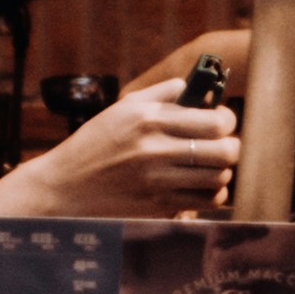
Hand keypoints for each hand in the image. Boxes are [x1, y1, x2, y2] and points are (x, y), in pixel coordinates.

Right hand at [6, 59, 240, 219]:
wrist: (63, 187)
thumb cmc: (94, 143)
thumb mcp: (123, 108)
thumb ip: (161, 93)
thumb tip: (194, 86)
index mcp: (150, 120)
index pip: (215, 121)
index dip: (227, 120)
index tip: (222, 121)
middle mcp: (156, 151)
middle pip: (224, 151)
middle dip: (231, 146)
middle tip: (222, 144)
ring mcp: (157, 182)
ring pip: (218, 178)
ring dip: (221, 171)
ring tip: (210, 165)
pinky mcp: (157, 207)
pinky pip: (203, 202)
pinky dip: (210, 194)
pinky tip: (199, 185)